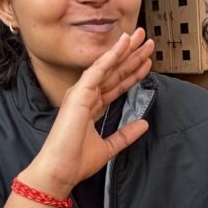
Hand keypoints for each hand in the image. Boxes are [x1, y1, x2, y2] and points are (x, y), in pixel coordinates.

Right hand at [24, 29, 153, 196]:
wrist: (61, 170)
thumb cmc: (76, 162)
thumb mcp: (108, 147)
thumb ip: (125, 135)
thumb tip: (144, 124)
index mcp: (91, 108)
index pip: (116, 86)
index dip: (132, 73)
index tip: (147, 63)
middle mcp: (86, 97)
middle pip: (114, 73)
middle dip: (131, 56)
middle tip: (147, 41)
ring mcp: (81, 94)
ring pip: (107, 67)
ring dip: (124, 51)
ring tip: (141, 36)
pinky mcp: (78, 95)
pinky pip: (97, 71)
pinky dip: (110, 57)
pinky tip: (122, 45)